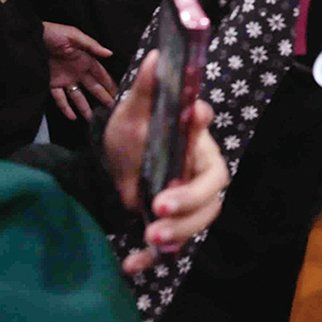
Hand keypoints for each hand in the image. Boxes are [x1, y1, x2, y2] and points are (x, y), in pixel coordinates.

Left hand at [45, 20, 116, 119]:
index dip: (110, 84)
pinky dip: (65, 108)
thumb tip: (110, 53)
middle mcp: (77, 71)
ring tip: (92, 118)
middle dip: (103, 97)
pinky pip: (60, 98)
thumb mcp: (74, 36)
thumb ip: (92, 46)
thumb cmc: (54, 33)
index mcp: (85, 59)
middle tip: (112, 108)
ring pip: (77, 96)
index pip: (101, 75)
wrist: (30, 39)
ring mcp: (65, 78)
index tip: (120, 93)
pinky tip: (72, 117)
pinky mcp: (52, 83)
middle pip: (93, 87)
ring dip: (84, 107)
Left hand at [103, 52, 230, 273]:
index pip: (207, 137)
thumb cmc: (130, 137)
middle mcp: (199, 172)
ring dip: (178, 231)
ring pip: (200, 220)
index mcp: (194, 141)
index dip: (202, 130)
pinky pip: (172, 247)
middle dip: (190, 200)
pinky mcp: (173, 226)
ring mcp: (189, 202)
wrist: (109, 172)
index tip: (194, 115)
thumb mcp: (131, 114)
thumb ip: (146, 90)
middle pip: (212, 190)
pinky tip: (130, 265)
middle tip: (159, 205)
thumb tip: (156, 56)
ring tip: (150, 236)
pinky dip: (152, 258)